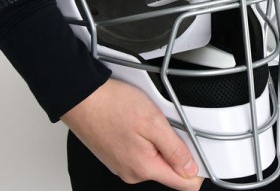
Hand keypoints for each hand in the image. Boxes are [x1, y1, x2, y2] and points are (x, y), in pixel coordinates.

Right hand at [61, 78, 203, 190]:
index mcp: (144, 168)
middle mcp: (132, 172)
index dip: (196, 168)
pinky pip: (139, 152)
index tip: (198, 152)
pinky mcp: (116, 156)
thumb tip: (191, 168)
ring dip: (156, 141)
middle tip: (164, 125)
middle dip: (173, 148)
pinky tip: (134, 122)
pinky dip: (142, 138)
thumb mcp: (154, 122)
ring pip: (154, 159)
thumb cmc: (111, 105)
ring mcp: (122, 165)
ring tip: (144, 120)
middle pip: (169, 169)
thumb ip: (175, 149)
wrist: (81, 97)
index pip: (185, 183)